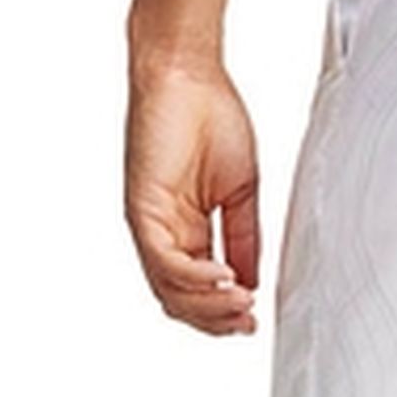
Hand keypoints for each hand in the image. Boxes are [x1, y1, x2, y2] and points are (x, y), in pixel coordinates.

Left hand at [124, 52, 259, 334]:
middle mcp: (163, 232)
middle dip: (217, 320)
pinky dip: (197, 277)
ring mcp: (150, 224)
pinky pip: (165, 261)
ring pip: (170, 291)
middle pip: (181, 302)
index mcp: (185, 230)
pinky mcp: (142, 210)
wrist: (189, 75)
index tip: (254, 320)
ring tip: (242, 303)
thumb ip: (244, 239)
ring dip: (210, 306)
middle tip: (248, 322)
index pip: (197, 292)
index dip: (224, 314)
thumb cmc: (212, 117)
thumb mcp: (242, 192)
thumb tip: (251, 280)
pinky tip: (225, 277)